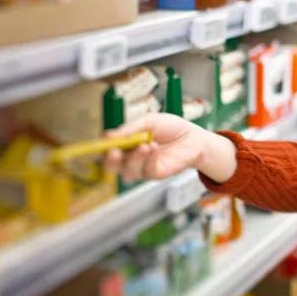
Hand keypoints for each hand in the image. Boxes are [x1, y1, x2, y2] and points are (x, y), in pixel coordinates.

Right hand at [105, 113, 235, 182]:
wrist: (193, 137)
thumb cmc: (171, 128)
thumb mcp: (150, 121)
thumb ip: (131, 128)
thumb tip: (111, 135)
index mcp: (126, 143)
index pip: (108, 148)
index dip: (103, 146)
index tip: (105, 140)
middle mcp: (130, 157)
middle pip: (111, 165)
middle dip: (111, 159)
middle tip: (115, 151)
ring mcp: (142, 167)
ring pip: (127, 170)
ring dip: (134, 157)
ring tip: (145, 145)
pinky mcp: (155, 174)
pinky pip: (145, 170)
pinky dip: (148, 159)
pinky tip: (154, 148)